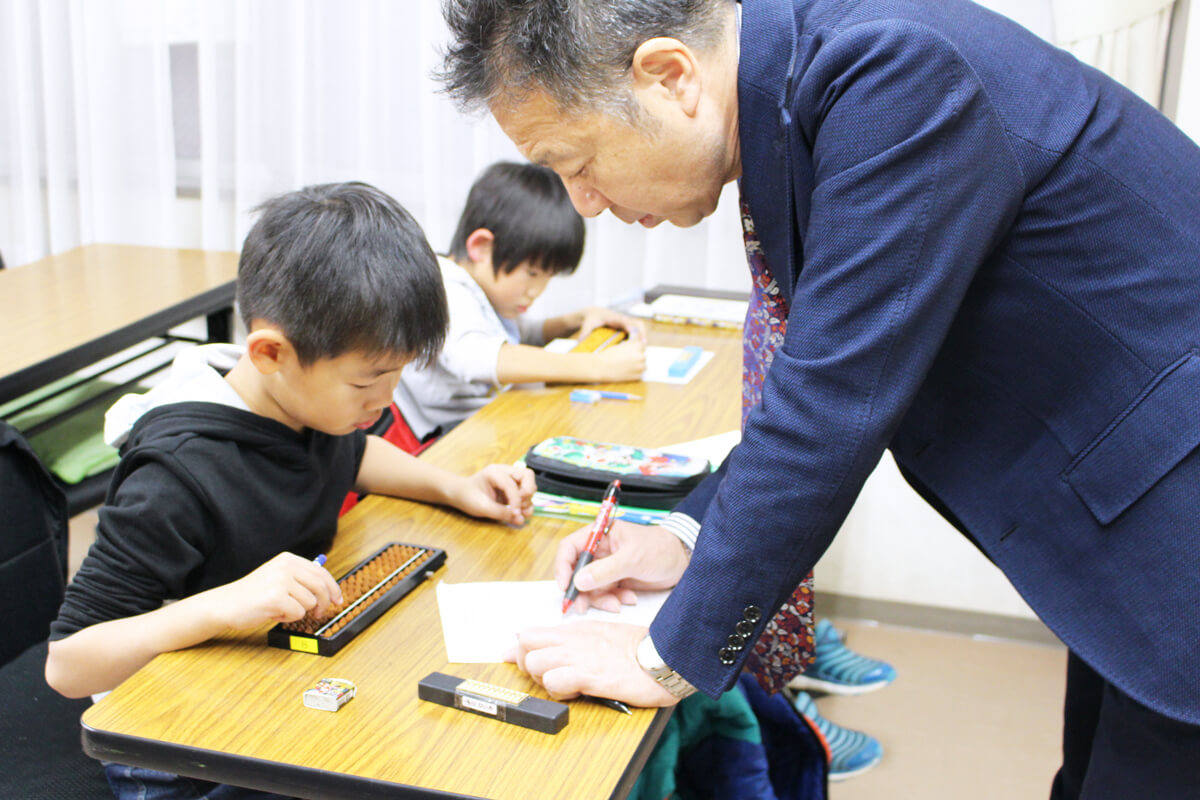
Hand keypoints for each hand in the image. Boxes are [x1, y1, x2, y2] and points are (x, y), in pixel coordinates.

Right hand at [210, 552, 342, 629]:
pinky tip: (273, 613)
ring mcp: (280, 582)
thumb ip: (301, 580)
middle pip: (320, 587)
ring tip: (280, 609)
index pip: (321, 572)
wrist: (225, 604)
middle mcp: (285, 567)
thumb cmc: (253, 595)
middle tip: (318, 613)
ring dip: (298, 611)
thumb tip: (329, 592)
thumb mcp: (278, 578)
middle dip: (323, 603)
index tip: (337, 600)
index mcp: (288, 560)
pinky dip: (288, 618)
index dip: (333, 588)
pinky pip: (297, 613)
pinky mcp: (275, 598)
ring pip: (309, 602)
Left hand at [452, 463, 536, 523]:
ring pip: (529, 484)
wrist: (459, 494)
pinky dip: (526, 502)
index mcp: (495, 472)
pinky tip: (521, 513)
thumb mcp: (481, 507)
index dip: (516, 500)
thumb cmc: (467, 497)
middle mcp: (505, 472)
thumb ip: (500, 513)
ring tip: (522, 512)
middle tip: (522, 506)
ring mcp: (509, 479)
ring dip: (528, 499)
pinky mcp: (511, 488)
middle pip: (527, 475)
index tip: (515, 514)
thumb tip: (520, 520)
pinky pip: (525, 493)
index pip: (511, 484)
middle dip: (528, 491)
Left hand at [507, 620, 678, 706]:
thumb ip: (574, 641)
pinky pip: (555, 682)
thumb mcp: (602, 636)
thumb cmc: (639, 650)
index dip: (520, 651)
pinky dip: (560, 692)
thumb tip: (554, 649)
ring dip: (544, 680)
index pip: (530, 633)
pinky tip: (578, 693)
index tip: (520, 662)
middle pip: (525, 647)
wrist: (663, 657)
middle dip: (528, 665)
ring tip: (566, 686)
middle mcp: (573, 639)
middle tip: (549, 677)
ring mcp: (579, 656)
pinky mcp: (588, 675)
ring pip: (535, 664)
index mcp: (577, 629)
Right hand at [555, 520, 689, 612]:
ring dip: (600, 599)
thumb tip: (578, 580)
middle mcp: (600, 551)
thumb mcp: (633, 558)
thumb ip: (606, 570)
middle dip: (580, 591)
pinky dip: (613, 600)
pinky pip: (605, 595)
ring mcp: (608, 567)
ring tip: (617, 603)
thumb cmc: (661, 549)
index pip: (570, 548)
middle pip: (576, 572)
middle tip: (582, 607)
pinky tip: (629, 598)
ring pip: (590, 588)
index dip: (563, 567)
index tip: (565, 586)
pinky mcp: (617, 581)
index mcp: (600, 535)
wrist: (683, 561)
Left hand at [577, 307, 647, 342]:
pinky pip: (636, 331)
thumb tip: (581, 345)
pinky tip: (635, 349)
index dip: (633, 330)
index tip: (635, 340)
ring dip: (642, 337)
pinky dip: (638, 338)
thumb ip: (584, 335)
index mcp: (615, 318)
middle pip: (638, 324)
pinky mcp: (626, 327)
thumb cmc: (590, 319)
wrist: (592, 313)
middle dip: (643, 334)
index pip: (628, 322)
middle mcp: (623, 319)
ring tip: (641, 349)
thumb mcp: (587, 326)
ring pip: (639, 328)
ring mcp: (625, 323)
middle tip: (643, 346)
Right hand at [593, 339, 645, 380]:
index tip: (629, 351)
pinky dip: (634, 373)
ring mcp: (641, 366)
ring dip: (637, 366)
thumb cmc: (609, 354)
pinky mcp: (638, 376)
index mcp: (637, 345)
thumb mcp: (622, 345)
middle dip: (636, 357)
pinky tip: (625, 372)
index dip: (635, 348)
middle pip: (643, 356)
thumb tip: (641, 345)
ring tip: (625, 366)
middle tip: (625, 360)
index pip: (642, 346)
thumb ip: (632, 346)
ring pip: (643, 365)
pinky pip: (640, 374)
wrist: (600, 367)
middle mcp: (641, 355)